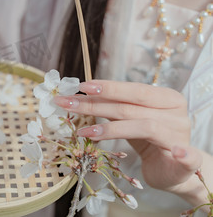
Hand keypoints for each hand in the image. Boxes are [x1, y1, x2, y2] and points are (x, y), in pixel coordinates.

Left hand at [54, 80, 202, 196]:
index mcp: (167, 98)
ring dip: (110, 129)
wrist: (174, 171)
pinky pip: (188, 157)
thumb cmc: (148, 141)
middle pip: (132, 107)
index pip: (134, 90)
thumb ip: (113, 107)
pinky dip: (183, 155)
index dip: (109, 88)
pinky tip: (177, 153)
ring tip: (84, 131)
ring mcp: (181, 137)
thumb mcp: (129, 120)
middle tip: (69, 103)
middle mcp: (176, 114)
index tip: (82, 86)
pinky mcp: (188, 162)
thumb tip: (79, 96)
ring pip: (144, 126)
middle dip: (97, 104)